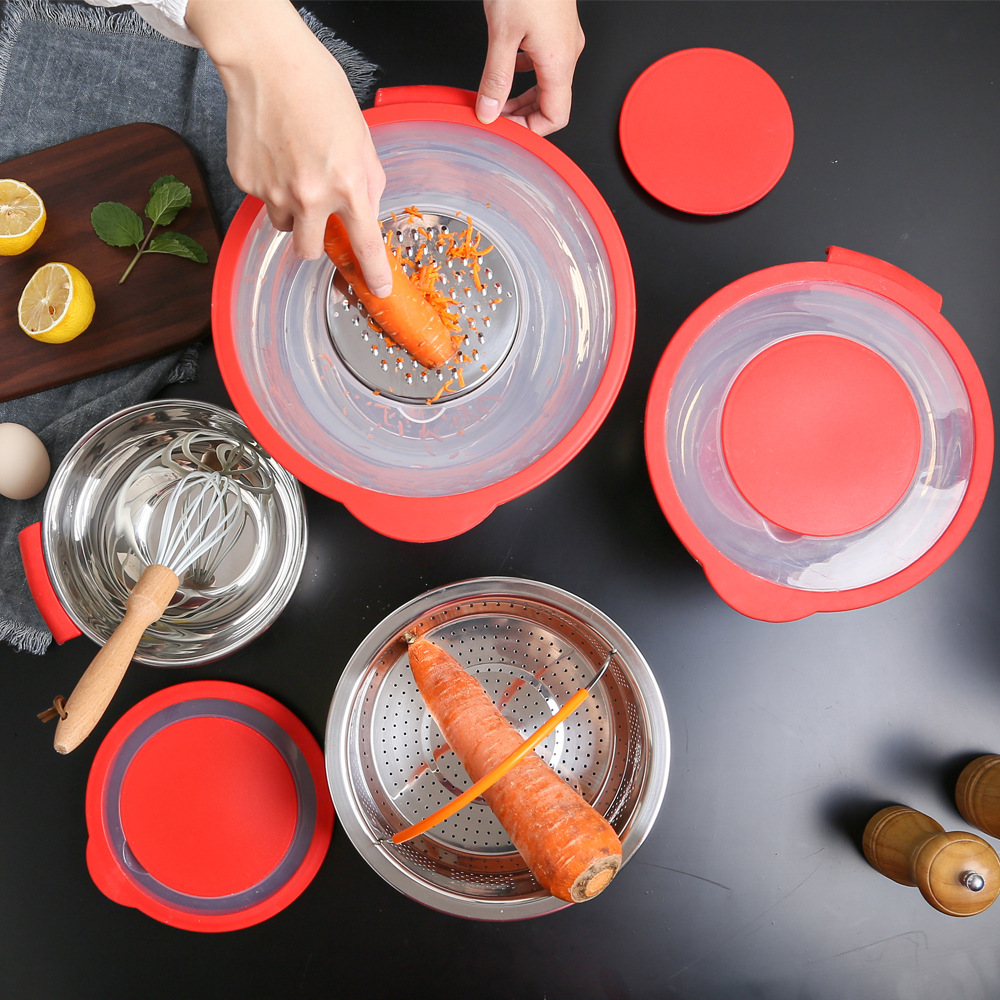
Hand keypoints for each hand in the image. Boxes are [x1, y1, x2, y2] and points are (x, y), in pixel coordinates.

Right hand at [185, 0, 392, 293]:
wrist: (268, 62)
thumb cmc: (318, 90)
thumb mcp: (362, 140)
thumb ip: (366, 183)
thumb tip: (365, 213)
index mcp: (348, 185)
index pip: (366, 245)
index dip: (374, 273)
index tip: (378, 289)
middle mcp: (311, 196)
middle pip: (310, 252)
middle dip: (315, 243)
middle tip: (316, 217)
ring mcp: (274, 190)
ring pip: (283, 225)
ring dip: (291, 211)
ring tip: (294, 170)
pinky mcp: (246, 180)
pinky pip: (261, 198)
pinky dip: (269, 184)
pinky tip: (274, 153)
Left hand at [477, 0, 584, 135]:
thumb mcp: (503, 33)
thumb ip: (495, 77)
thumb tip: (489, 111)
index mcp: (559, 61)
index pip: (554, 117)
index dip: (529, 130)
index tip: (506, 128)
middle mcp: (567, 53)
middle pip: (551, 103)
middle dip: (523, 116)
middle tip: (496, 116)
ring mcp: (564, 40)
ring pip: (547, 83)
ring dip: (523, 96)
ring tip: (498, 98)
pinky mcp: (556, 27)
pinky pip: (545, 63)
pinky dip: (526, 74)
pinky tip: (508, 69)